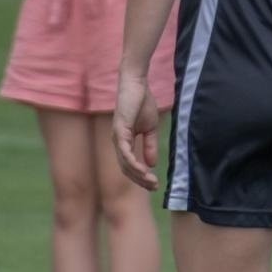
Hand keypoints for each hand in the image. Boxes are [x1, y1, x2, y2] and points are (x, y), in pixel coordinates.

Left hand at [112, 72, 159, 189]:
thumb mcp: (150, 128)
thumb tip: (152, 164)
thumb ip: (149, 145)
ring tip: (151, 181)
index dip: (141, 177)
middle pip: (126, 169)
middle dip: (140, 180)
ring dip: (138, 175)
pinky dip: (133, 162)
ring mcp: (117, 137)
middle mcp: (118, 142)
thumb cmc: (142, 102)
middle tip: (155, 187)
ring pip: (125, 163)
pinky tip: (143, 170)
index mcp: (124, 142)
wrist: (137, 84)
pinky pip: (124, 152)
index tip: (155, 184)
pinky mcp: (119, 130)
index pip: (130, 166)